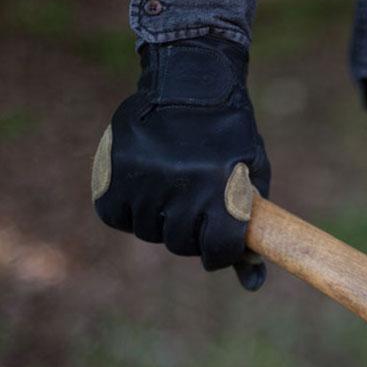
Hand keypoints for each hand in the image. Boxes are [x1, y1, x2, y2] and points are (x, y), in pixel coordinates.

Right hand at [91, 35, 269, 290]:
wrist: (192, 81)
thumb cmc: (231, 139)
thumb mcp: (253, 181)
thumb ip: (252, 233)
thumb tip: (252, 286)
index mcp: (222, 190)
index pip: (218, 251)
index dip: (221, 253)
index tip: (221, 243)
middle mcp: (182, 187)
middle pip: (181, 245)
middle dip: (192, 234)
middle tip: (197, 208)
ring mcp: (145, 179)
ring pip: (148, 232)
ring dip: (161, 220)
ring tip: (174, 191)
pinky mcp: (113, 170)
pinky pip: (116, 216)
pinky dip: (129, 210)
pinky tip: (146, 190)